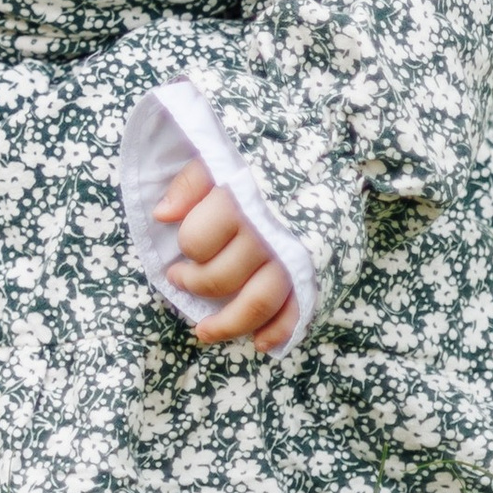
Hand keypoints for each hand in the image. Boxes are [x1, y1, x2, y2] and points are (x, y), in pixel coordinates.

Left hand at [151, 158, 300, 352]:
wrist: (330, 149)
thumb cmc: (266, 153)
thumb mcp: (225, 150)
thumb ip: (192, 181)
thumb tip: (163, 215)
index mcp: (239, 200)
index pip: (197, 242)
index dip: (184, 252)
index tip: (178, 254)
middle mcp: (266, 233)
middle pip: (221, 278)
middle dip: (195, 285)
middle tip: (181, 280)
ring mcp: (293, 256)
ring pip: (257, 304)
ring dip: (229, 325)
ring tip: (205, 332)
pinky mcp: (317, 270)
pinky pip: (298, 310)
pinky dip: (280, 331)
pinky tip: (261, 343)